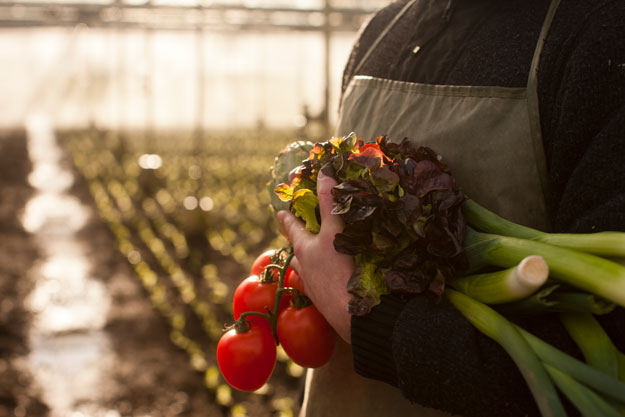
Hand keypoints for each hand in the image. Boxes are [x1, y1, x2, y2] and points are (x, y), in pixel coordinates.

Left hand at [277, 172, 353, 343]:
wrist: (353, 316)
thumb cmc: (339, 271)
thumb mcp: (335, 233)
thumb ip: (330, 203)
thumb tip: (325, 174)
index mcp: (304, 250)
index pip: (292, 228)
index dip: (286, 217)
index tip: (279, 211)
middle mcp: (305, 268)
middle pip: (296, 252)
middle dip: (296, 242)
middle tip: (296, 236)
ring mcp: (314, 287)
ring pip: (306, 271)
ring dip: (307, 263)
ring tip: (312, 258)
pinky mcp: (327, 301)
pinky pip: (320, 286)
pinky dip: (322, 279)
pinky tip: (331, 279)